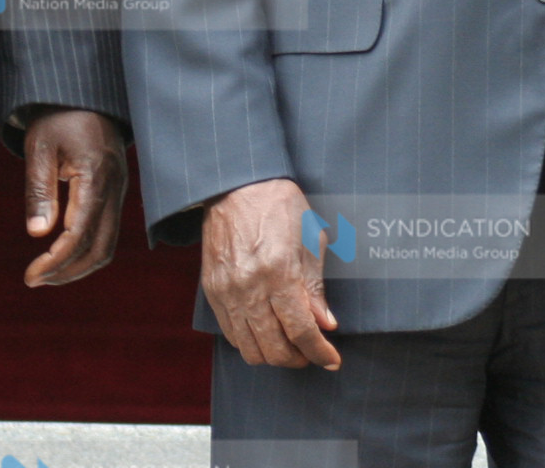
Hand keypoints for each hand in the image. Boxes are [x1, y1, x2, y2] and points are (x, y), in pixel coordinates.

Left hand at [20, 108, 127, 285]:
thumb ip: (39, 190)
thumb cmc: (57, 118)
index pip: (79, 233)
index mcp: (96, 176)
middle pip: (101, 248)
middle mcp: (115, 187)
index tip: (30, 276)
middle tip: (35, 279)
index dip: (56, 260)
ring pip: (108, 243)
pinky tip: (63, 251)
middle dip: (69, 271)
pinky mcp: (116, 190)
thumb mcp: (40, 148)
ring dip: (79, 265)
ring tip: (47, 272)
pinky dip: (88, 249)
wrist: (83, 94)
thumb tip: (37, 234)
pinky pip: (108, 230)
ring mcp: (120, 189)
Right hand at [201, 178, 340, 370]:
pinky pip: (231, 334)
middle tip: (312, 353)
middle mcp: (249, 287)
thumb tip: (325, 324)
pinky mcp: (212, 292)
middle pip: (274, 349)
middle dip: (298, 358)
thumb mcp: (310, 240)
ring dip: (273, 356)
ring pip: (249, 349)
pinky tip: (266, 332)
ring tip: (290, 346)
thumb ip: (315, 287)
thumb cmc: (280, 206)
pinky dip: (251, 342)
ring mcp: (226, 292)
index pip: (301, 330)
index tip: (332, 359)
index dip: (319, 352)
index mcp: (278, 272)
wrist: (237, 186)